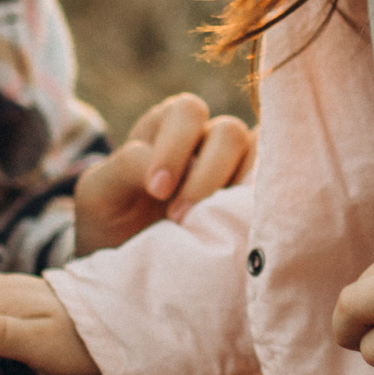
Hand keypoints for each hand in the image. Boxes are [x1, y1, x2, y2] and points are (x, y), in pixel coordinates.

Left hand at [72, 93, 253, 252]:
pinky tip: (241, 222)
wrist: (125, 262)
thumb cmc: (109, 220)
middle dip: (207, 172)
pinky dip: (265, 195)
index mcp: (165, 127)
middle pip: (228, 131)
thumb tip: (165, 176)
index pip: (186, 112)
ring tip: (211, 223)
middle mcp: (204, 140)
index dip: (175, 148)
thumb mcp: (98, 192)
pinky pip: (274, 180)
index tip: (157, 191)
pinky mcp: (251, 198)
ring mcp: (234, 169)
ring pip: (258, 155)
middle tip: (179, 215)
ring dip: (238, 187)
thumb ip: (124, 167)